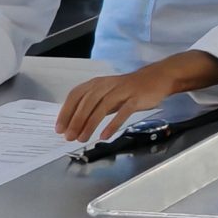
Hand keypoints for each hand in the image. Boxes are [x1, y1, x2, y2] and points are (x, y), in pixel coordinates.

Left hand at [56, 65, 177, 142]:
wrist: (157, 78)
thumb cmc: (128, 89)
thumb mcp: (107, 94)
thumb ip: (93, 106)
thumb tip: (74, 125)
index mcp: (97, 83)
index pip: (76, 95)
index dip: (66, 112)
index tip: (59, 128)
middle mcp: (107, 85)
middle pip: (87, 102)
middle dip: (76, 121)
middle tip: (69, 137)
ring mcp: (122, 90)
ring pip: (102, 106)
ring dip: (90, 124)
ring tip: (83, 139)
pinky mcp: (136, 97)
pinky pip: (123, 111)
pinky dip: (112, 124)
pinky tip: (104, 135)